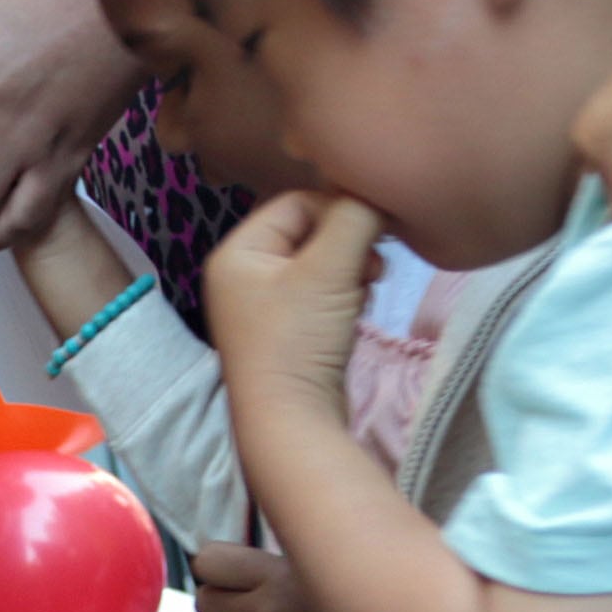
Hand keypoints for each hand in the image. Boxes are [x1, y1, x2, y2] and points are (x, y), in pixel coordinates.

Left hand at [202, 191, 381, 421]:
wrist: (292, 422)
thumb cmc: (299, 340)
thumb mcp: (330, 267)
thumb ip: (355, 215)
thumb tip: (375, 189)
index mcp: (236, 253)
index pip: (296, 202)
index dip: (339, 210)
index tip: (372, 232)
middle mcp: (241, 276)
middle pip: (309, 231)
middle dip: (348, 243)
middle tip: (374, 265)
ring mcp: (262, 307)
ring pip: (320, 262)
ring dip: (352, 267)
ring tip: (366, 288)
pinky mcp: (286, 332)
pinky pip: (321, 293)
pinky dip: (345, 294)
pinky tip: (358, 308)